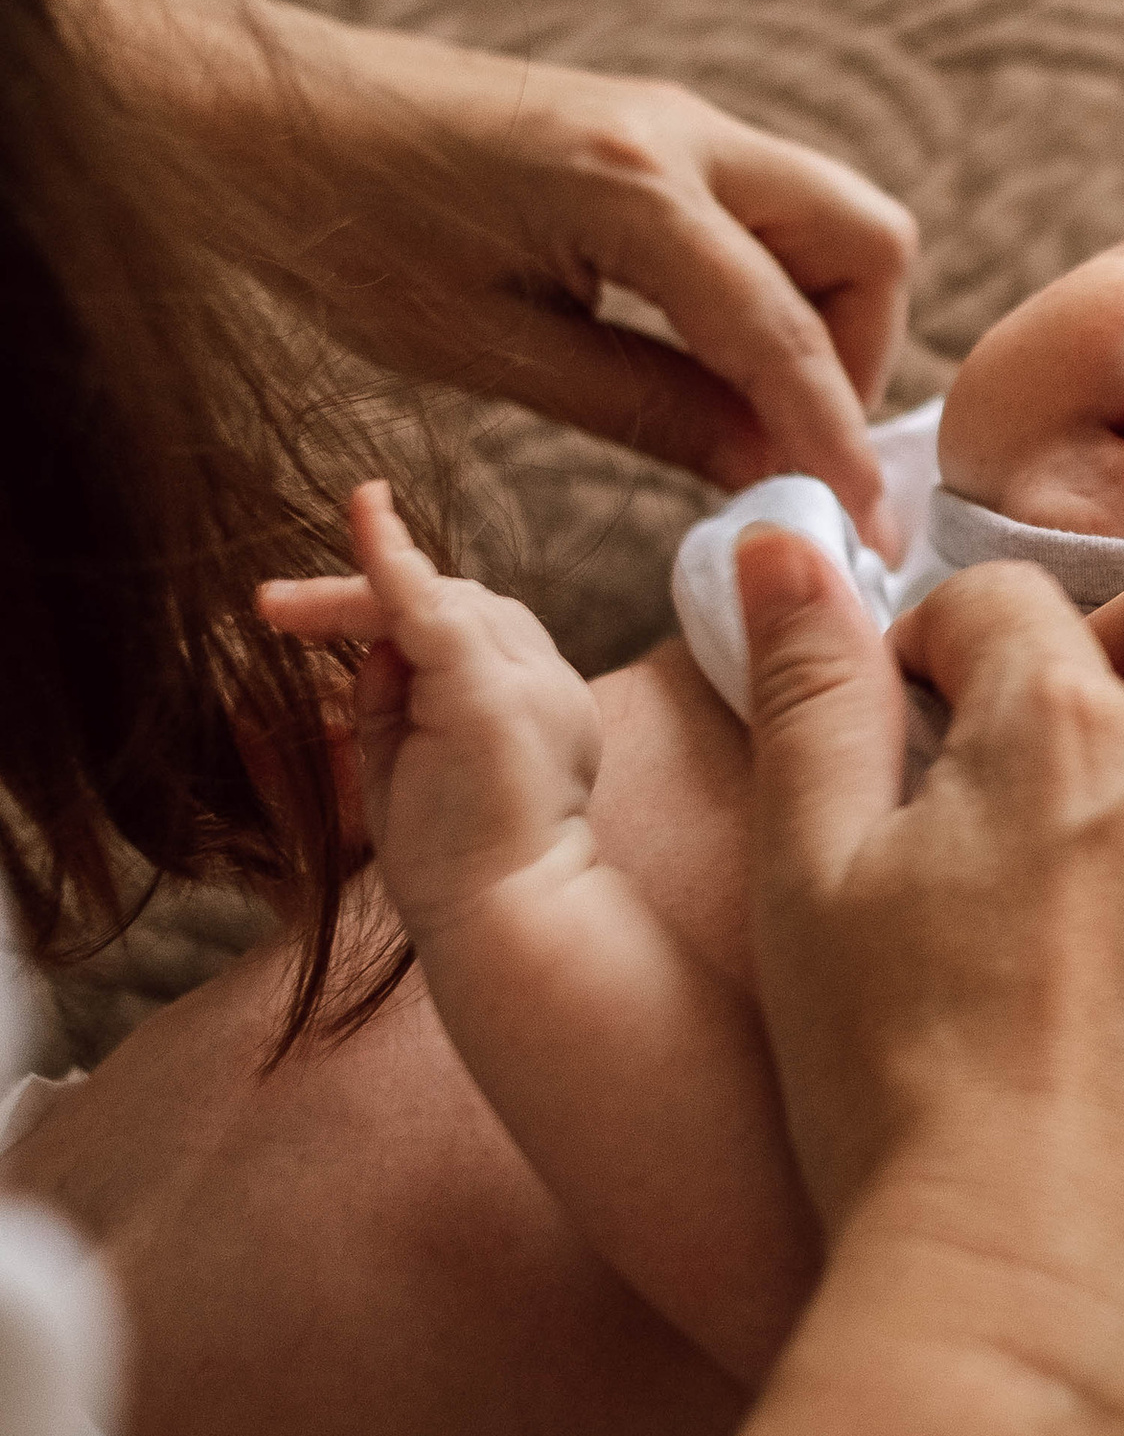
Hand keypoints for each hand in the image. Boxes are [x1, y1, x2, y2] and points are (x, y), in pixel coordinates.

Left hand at [58, 0, 916, 545]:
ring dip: (819, 317)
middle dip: (861, 352)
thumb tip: (761, 471)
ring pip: (825, 218)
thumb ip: (646, 408)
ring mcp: (670, 118)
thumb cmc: (343, 232)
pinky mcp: (645, 129)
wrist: (250, 113)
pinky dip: (768, 284)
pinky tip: (698, 356)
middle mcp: (679, 132)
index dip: (836, 441)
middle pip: (867, 238)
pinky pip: (761, 208)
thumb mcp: (488, 351)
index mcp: (636, 189)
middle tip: (796, 445)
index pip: (787, 333)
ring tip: (741, 411)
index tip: (864, 529)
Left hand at [260, 481, 602, 936]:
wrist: (504, 922)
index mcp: (530, 699)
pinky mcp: (498, 695)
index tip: (308, 601)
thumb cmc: (458, 867)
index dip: (390, 599)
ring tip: (276, 609)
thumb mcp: (408, 765)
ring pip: (448, 602)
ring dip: (358, 597)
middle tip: (267, 606)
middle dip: (360, 594)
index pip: (464, 625)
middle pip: (456, 601)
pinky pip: (442, 612)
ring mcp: (530, 682)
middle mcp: (544, 679)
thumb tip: (367, 647)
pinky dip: (396, 563)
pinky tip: (365, 513)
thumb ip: (393, 701)